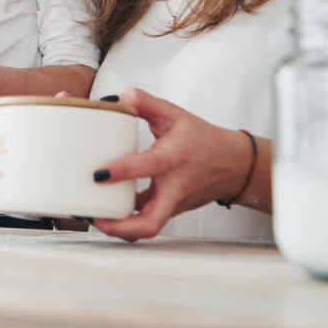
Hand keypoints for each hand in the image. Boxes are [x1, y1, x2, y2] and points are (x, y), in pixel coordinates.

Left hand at [90, 88, 254, 241]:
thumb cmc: (202, 139)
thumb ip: (145, 102)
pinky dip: (128, 221)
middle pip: (151, 222)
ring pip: (148, 228)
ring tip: (95, 219)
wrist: (232, 164)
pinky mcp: (169, 210)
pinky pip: (148, 220)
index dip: (122, 171)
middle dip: (121, 227)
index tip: (97, 174)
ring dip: (121, 230)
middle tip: (94, 218)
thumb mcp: (174, 114)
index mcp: (173, 159)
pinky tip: (108, 212)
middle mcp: (174, 187)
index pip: (148, 167)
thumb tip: (118, 96)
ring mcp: (172, 204)